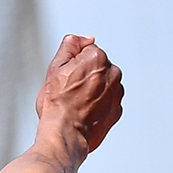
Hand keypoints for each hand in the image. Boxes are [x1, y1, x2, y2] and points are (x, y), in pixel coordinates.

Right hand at [35, 34, 123, 154]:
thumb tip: (83, 39)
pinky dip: (97, 105)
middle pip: (97, 68)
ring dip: (93, 90)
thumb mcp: (55, 68)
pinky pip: (107, 101)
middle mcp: (113, 73)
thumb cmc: (58, 104)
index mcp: (98, 59)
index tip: (66, 78)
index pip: (86, 52)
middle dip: (85, 76)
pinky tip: (84, 112)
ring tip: (76, 104)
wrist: (65, 134)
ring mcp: (117, 93)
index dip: (73, 65)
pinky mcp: (117, 110)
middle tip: (69, 92)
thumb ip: (70, 46)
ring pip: (103, 84)